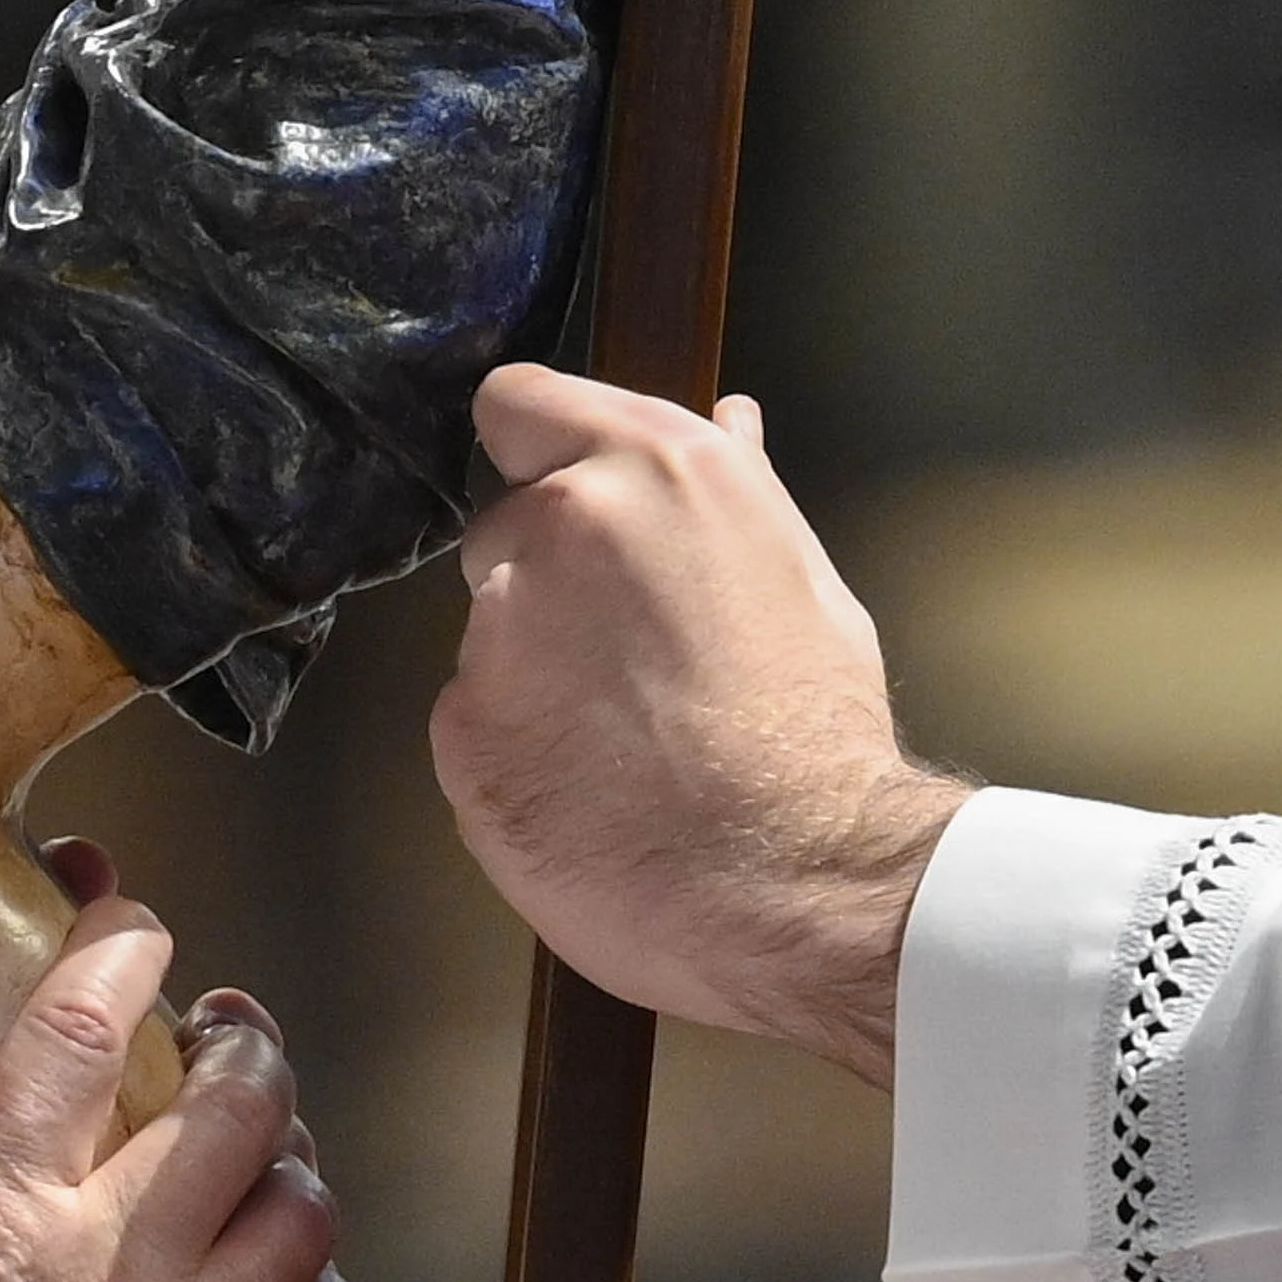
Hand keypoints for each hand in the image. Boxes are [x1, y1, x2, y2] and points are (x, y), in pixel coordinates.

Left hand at [435, 371, 959, 1083]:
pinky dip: (515, 752)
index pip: (519, 403)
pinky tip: (590, 793)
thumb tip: (727, 418)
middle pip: (502, 528)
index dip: (535, 451)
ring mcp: (499, 625)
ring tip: (623, 745)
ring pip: (490, 634)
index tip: (557, 494)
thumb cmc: (820, 730)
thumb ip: (737, 493)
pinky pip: (474, 723)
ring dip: (532, 673)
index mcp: (653, 469)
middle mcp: (562, 523)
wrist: (800, 878)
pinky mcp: (461, 725)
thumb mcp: (803, 579)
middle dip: (547, 581)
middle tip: (627, 660)